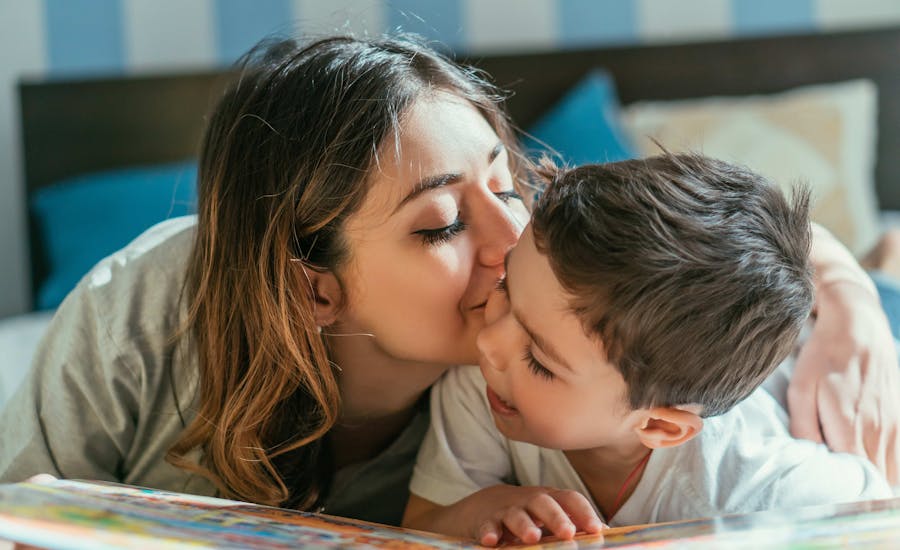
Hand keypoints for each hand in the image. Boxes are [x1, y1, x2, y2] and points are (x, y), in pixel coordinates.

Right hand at [472, 485, 603, 545]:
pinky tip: (491, 541)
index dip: (584, 512)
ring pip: (516, 515)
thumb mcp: (550, 515)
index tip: (597, 529)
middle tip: (568, 532)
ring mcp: (506, 510)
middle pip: (544, 503)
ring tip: (533, 538)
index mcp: (550, 499)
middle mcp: (529, 501)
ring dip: (524, 525)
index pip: (570, 499)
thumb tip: (607, 533)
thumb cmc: (527, 514)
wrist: (484, 506)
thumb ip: (574, 522)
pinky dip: (489, 531)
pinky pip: (487, 525)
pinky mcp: (485, 521)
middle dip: (556, 517)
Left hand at [788, 279, 899, 483]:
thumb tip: (810, 459)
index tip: (834, 501)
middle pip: (879, 481)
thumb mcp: (800, 390)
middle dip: (863, 493)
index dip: (849, 496)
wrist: (857, 326)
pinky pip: (898, 456)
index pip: (859, 479)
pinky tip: (867, 463)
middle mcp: (879, 430)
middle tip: (842, 496)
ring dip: (876, 481)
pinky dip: (887, 467)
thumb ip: (804, 428)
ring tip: (854, 482)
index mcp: (852, 427)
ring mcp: (895, 425)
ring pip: (892, 471)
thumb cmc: (823, 357)